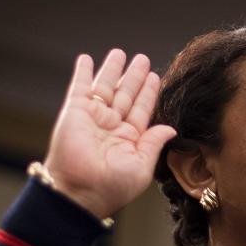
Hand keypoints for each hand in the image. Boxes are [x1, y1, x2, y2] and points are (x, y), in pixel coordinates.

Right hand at [43, 49, 176, 219]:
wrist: (80, 191)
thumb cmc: (112, 186)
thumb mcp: (141, 166)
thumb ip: (154, 143)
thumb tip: (171, 128)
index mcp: (129, 140)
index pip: (142, 111)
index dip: (148, 93)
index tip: (155, 77)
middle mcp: (111, 127)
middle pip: (126, 95)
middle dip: (134, 77)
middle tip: (143, 59)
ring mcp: (93, 118)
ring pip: (106, 87)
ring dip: (113, 70)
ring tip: (121, 53)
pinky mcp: (74, 112)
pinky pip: (80, 87)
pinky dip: (83, 73)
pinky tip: (87, 59)